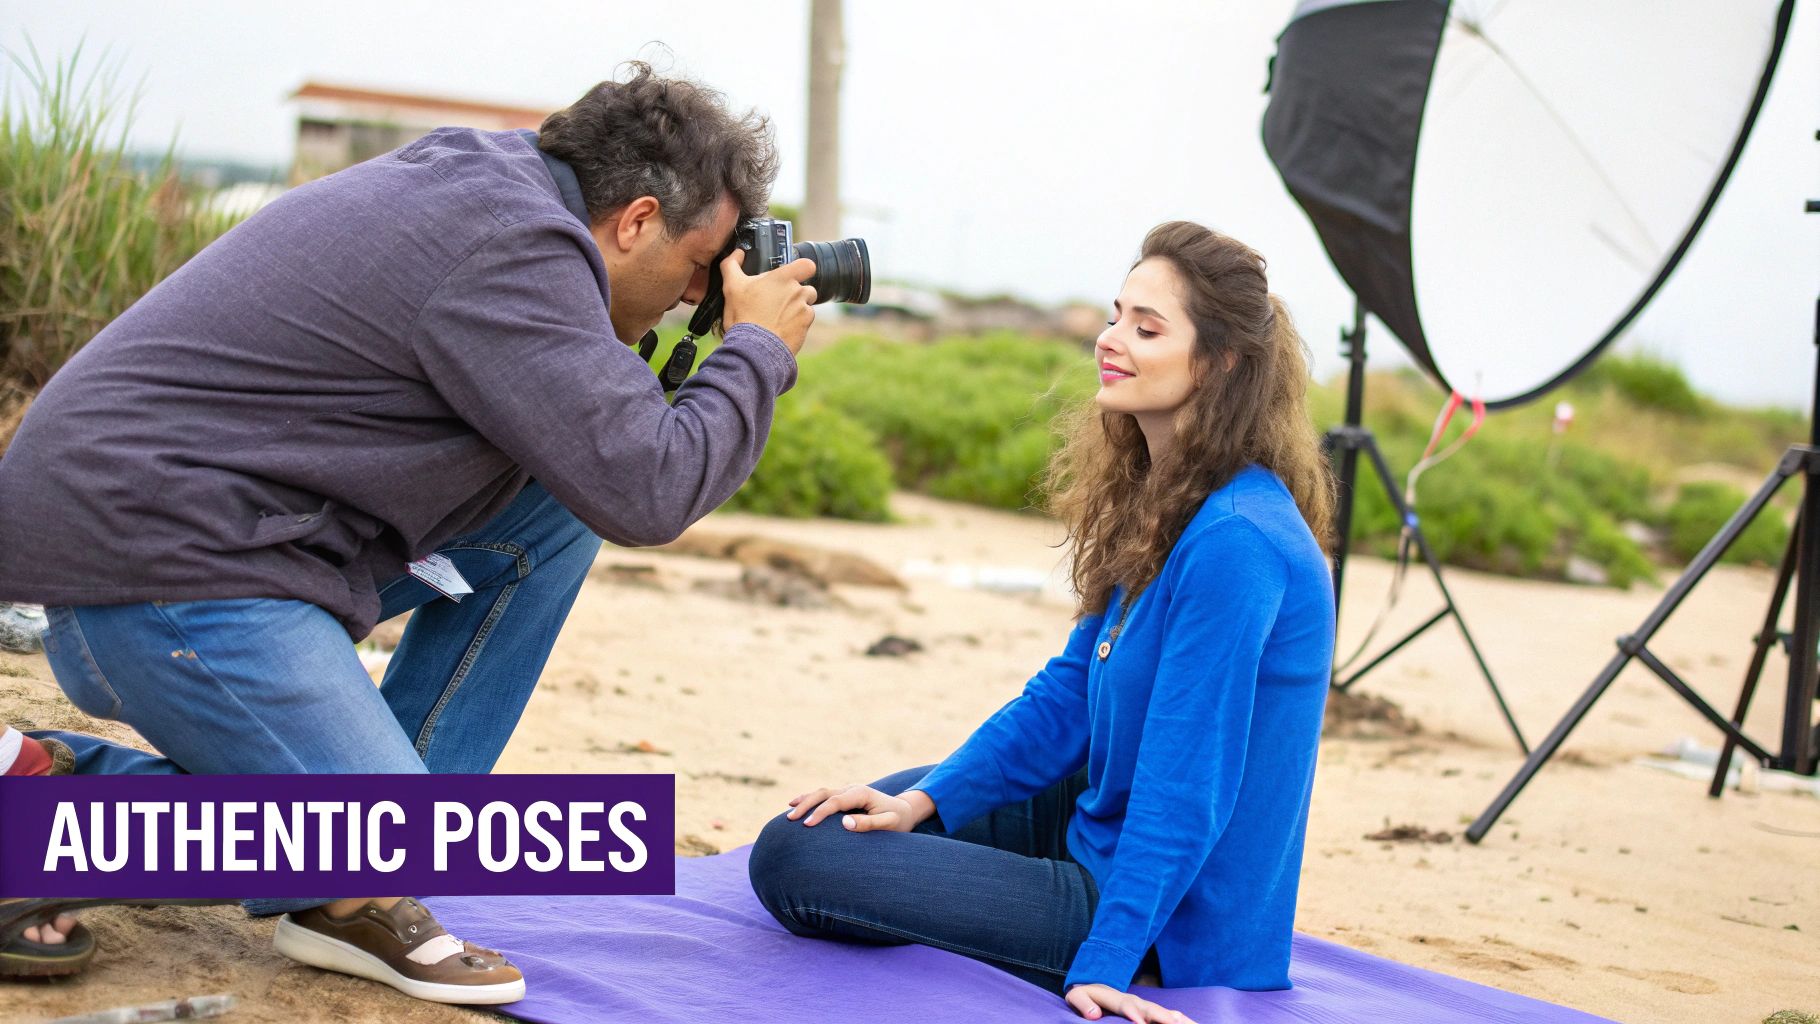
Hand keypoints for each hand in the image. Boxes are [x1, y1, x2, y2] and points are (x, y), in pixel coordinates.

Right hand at [720, 250, 816, 354]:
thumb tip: (737, 253)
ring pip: (806, 304)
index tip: (793, 275)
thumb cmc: (743, 316)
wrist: (754, 349)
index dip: (803, 269)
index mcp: (783, 278)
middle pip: (805, 287)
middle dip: (794, 293)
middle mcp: (798, 291)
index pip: (807, 265)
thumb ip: (732, 265)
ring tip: (778, 317)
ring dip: (797, 308)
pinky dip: (797, 324)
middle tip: (776, 303)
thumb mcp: (731, 287)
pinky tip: (782, 328)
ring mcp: (804, 309)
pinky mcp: (806, 326)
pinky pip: (806, 321)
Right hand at [784, 784, 920, 832]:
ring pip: (822, 792)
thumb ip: (868, 824)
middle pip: (824, 793)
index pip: (835, 802)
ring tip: (789, 811)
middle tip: (791, 818)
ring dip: (805, 800)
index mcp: (861, 793)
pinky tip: (798, 805)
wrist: (905, 811)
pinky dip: (811, 800)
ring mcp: (848, 791)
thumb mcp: (889, 824)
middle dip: (806, 804)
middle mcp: (852, 789)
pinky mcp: (846, 798)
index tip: (807, 825)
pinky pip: (825, 797)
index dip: (820, 813)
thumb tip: (844, 823)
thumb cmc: (898, 821)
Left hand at [1064, 984, 1196, 1023]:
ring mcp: (1146, 1008)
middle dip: (1163, 1017)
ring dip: (1180, 1019)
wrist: (1095, 987)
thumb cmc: (1085, 996)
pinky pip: (1171, 1018)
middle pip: (1152, 1009)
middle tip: (1173, 1023)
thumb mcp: (1077, 997)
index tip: (1140, 1023)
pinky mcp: (1152, 1014)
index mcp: (1117, 999)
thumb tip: (1092, 1013)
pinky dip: (1183, 1021)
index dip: (1134, 1013)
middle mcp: (1136, 1002)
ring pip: (1166, 1013)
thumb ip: (1083, 1003)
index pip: (1127, 1006)